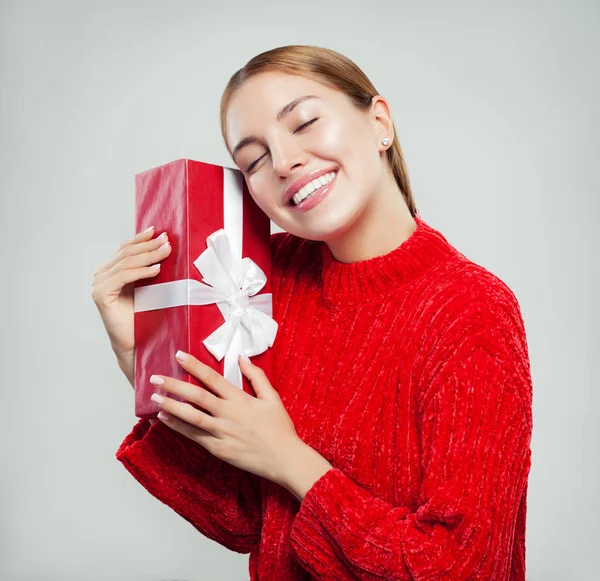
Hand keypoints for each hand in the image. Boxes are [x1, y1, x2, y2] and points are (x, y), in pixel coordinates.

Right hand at [90, 226, 171, 358]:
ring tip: (166, 251)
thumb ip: (148, 268)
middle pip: (126, 253)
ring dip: (149, 256)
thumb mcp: (148, 286)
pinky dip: (142, 271)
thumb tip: (164, 245)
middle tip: (166, 241)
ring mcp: (98, 284)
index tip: (157, 231)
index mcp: (110, 271)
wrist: (136, 342)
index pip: (125, 249)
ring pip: (126, 263)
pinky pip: (123, 276)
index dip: (141, 239)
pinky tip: (157, 269)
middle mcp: (101, 275)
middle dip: (149, 246)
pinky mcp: (101, 295)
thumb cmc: (144, 316)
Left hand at [148, 350, 301, 485]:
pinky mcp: (218, 449)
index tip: (179, 356)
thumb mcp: (272, 398)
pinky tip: (165, 419)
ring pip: (192, 417)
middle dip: (174, 385)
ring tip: (154, 397)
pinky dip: (178, 427)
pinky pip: (194, 436)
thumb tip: (242, 358)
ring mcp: (222, 433)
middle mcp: (229, 414)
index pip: (213, 378)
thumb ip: (256, 376)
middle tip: (156, 377)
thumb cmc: (280, 428)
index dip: (194, 366)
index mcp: (241, 399)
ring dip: (171, 406)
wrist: (285, 459)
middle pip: (197, 396)